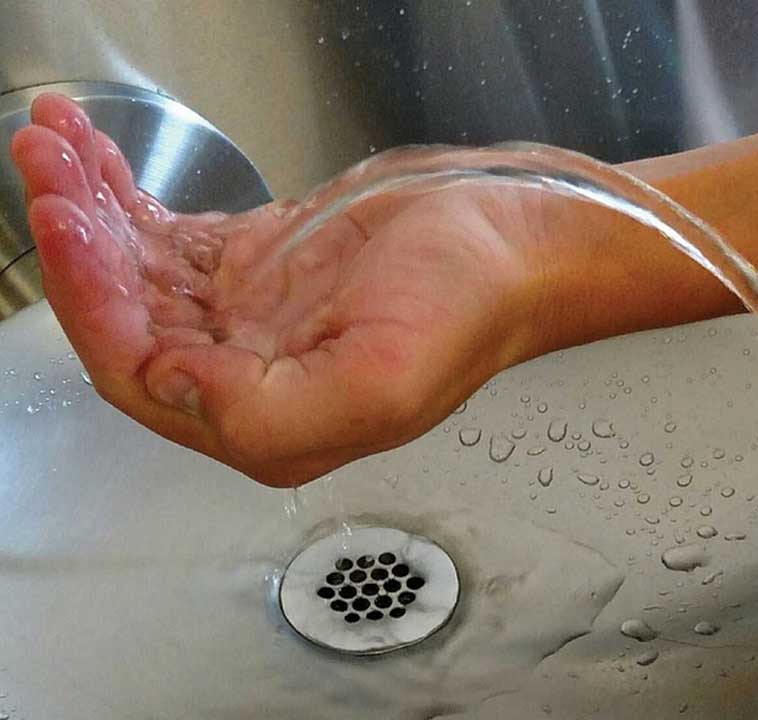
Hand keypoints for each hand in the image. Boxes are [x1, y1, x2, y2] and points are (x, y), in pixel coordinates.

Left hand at [10, 94, 575, 486]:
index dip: (93, 305)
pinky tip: (100, 163)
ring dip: (91, 211)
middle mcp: (251, 375)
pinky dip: (125, 198)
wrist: (516, 238)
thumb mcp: (385, 381)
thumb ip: (270, 417)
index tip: (70, 224)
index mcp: (272, 422)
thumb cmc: (472, 305)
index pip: (144, 375)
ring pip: (138, 274)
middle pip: (127, 319)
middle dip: (79, 242)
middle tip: (49, 168)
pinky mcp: (261, 264)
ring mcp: (252, 317)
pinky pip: (169, 238)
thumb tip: (174, 386)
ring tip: (59, 147)